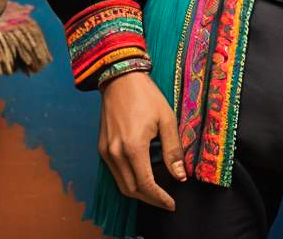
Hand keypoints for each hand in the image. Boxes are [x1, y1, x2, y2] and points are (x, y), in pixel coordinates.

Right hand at [98, 70, 185, 209]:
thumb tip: (180, 175)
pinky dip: (128, 180)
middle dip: (149, 199)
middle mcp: (116, 153)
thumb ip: (173, 150)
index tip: (171, 204)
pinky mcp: (102, 147)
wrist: (120, 78)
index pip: (146, 185)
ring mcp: (106, 151)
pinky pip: (115, 172)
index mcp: (133, 147)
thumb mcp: (166, 119)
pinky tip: (140, 175)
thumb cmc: (146, 96)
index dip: (159, 198)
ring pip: (121, 184)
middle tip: (165, 200)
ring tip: (155, 191)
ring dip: (138, 192)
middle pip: (131, 190)